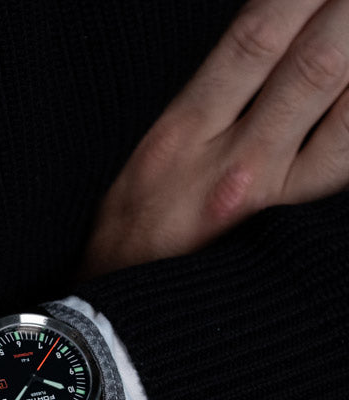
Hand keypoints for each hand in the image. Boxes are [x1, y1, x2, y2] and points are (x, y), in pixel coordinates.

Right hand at [85, 0, 348, 273]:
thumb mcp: (147, 159)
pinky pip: (346, 170)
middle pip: (315, 63)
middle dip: (347, 16)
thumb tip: (266, 48)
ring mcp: (267, 203)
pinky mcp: (290, 236)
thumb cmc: (128, 241)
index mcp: (182, 135)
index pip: (254, 36)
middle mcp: (230, 164)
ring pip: (348, 117)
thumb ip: (206, 101)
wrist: (118, 323)